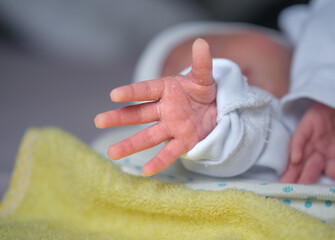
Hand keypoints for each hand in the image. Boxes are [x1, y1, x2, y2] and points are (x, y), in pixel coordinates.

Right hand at [94, 39, 216, 175]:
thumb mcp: (205, 77)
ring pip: (148, 136)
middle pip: (139, 115)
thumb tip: (200, 42)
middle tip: (99, 121)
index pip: (146, 90)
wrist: (218, 108)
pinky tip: (145, 171)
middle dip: (120, 118)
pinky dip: (159, 161)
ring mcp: (172, 127)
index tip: (114, 95)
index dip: (131, 92)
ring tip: (112, 153)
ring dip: (130, 144)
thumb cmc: (205, 90)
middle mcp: (164, 109)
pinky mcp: (183, 141)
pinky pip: (170, 152)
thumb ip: (202, 63)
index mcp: (166, 90)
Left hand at [281, 102, 334, 183]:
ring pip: (300, 159)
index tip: (332, 180)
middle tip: (293, 192)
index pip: (334, 171)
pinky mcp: (307, 126)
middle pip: (310, 169)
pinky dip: (297, 147)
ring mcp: (313, 141)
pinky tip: (295, 158)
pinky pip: (300, 138)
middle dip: (303, 181)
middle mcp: (322, 152)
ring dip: (292, 170)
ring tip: (285, 182)